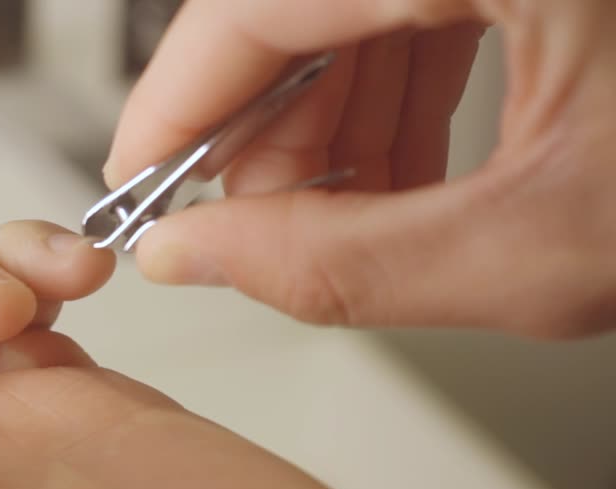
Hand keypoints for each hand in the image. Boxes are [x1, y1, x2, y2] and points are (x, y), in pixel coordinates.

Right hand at [107, 0, 615, 337]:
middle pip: (288, 6)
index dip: (172, 104)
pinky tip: (401, 163)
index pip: (254, 5)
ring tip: (345, 212)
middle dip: (260, 127)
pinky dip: (385, 86)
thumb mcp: (548, 247)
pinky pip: (408, 1)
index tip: (137, 188)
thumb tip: (199, 258)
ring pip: (342, 7)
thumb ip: (349, 264)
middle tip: (259, 227)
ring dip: (324, 117)